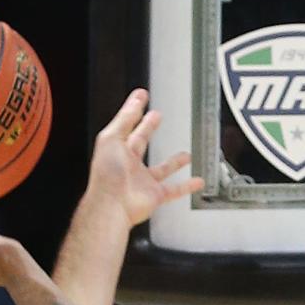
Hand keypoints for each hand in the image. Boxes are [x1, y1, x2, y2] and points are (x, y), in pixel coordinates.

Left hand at [85, 88, 203, 226]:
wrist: (112, 207)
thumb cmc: (108, 176)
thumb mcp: (112, 138)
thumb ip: (125, 118)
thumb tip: (135, 100)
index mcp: (117, 149)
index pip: (128, 124)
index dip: (134, 110)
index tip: (141, 97)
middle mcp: (129, 164)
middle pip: (142, 142)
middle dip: (149, 128)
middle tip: (158, 116)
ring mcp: (143, 181)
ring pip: (161, 169)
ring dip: (174, 162)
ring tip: (185, 154)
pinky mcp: (154, 195)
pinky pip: (174, 190)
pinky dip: (187, 187)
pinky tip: (197, 181)